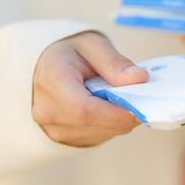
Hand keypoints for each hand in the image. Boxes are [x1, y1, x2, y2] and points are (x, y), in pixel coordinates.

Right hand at [32, 32, 148, 146]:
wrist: (43, 65)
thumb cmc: (69, 53)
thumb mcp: (93, 45)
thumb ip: (115, 63)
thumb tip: (140, 79)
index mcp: (51, 81)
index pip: (84, 109)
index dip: (117, 112)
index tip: (141, 105)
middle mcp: (47, 110)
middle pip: (95, 124)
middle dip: (123, 114)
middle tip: (136, 95)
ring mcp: (51, 128)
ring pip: (99, 134)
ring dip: (117, 120)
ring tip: (114, 96)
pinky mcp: (61, 139)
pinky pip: (95, 137)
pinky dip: (108, 124)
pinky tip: (104, 106)